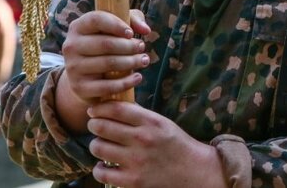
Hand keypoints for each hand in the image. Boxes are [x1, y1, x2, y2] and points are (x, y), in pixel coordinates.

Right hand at [56, 9, 150, 133]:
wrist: (85, 75)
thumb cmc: (105, 43)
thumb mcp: (116, 26)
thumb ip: (132, 20)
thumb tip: (145, 30)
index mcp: (78, 27)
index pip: (96, 20)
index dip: (116, 25)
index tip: (131, 33)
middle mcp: (71, 46)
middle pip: (106, 44)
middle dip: (129, 46)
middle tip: (142, 47)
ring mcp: (73, 67)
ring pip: (108, 63)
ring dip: (131, 62)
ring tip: (144, 60)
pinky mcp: (79, 87)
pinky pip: (107, 86)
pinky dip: (126, 82)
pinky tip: (138, 77)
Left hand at [88, 101, 225, 187]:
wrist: (193, 170)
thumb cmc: (176, 144)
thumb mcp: (162, 123)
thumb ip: (140, 115)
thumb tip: (115, 106)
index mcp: (151, 122)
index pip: (116, 109)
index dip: (99, 108)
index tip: (94, 110)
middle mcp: (142, 139)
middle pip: (102, 126)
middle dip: (94, 124)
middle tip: (94, 126)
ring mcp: (136, 161)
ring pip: (98, 148)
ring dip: (96, 145)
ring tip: (100, 145)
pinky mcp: (132, 181)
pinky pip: (101, 173)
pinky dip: (98, 169)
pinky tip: (103, 165)